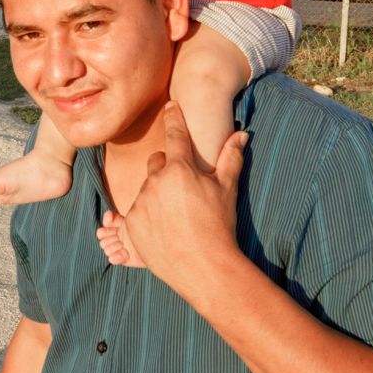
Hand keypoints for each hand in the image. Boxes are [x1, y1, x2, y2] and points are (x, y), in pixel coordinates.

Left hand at [118, 102, 246, 301]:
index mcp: (179, 169)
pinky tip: (164, 230)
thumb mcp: (228, 189)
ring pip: (147, 190)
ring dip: (158, 196)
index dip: (174, 117)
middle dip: (168, 170)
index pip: (175, 134)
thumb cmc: (219, 226)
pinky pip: (136, 213)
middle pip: (157, 163)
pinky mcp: (131, 224)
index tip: (170, 105)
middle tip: (185, 191)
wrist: (204, 267)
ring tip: (178, 218)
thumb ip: (232, 158)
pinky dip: (147, 217)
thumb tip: (241, 133)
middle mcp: (155, 182)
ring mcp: (141, 203)